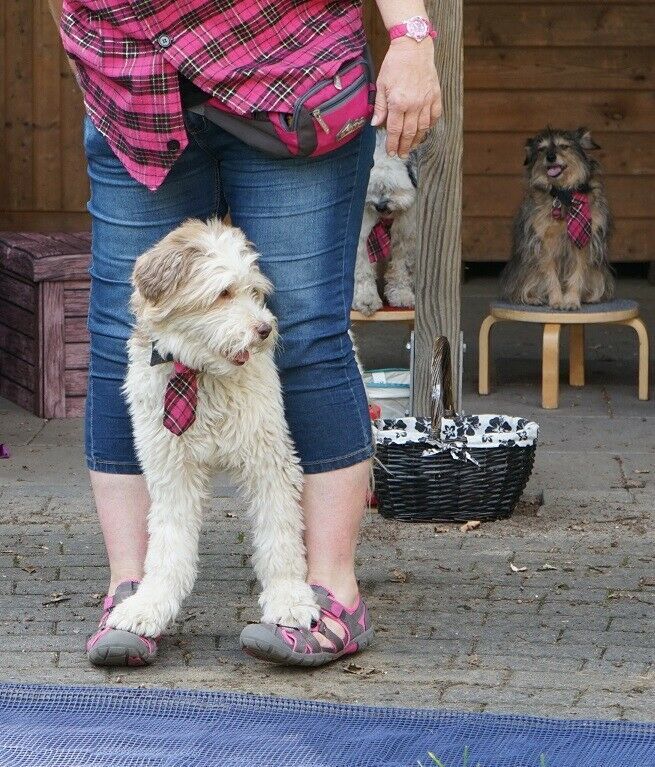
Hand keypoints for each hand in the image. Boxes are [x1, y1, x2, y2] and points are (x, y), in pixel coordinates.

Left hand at [371, 37, 441, 156]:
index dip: (392, 144)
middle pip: (409, 133)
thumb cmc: (395, 64)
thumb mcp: (382, 84)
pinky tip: (425, 130)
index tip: (391, 152)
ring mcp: (426, 101)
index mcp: (398, 102)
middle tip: (401, 155)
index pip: (394, 130)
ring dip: (417, 140)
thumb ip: (380, 107)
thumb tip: (375, 124)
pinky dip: (431, 125)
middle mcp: (414, 104)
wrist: (413, 47)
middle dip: (404, 146)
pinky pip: (435, 115)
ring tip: (412, 147)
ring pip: (423, 127)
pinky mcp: (436, 95)